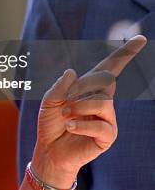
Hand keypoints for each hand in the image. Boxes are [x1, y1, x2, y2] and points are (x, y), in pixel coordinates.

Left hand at [31, 35, 146, 188]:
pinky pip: (101, 125)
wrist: (49, 150)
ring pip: (102, 102)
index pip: (110, 68)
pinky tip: (70, 128)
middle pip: (104, 80)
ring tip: (66, 117)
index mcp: (89, 88)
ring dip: (78, 108)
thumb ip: (59, 86)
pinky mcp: (108, 135)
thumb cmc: (50, 123)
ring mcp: (108, 118)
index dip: (124, 54)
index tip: (140, 39)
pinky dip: (81, 125)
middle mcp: (103, 100)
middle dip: (80, 90)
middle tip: (63, 104)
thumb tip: (73, 72)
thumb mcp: (48, 101)